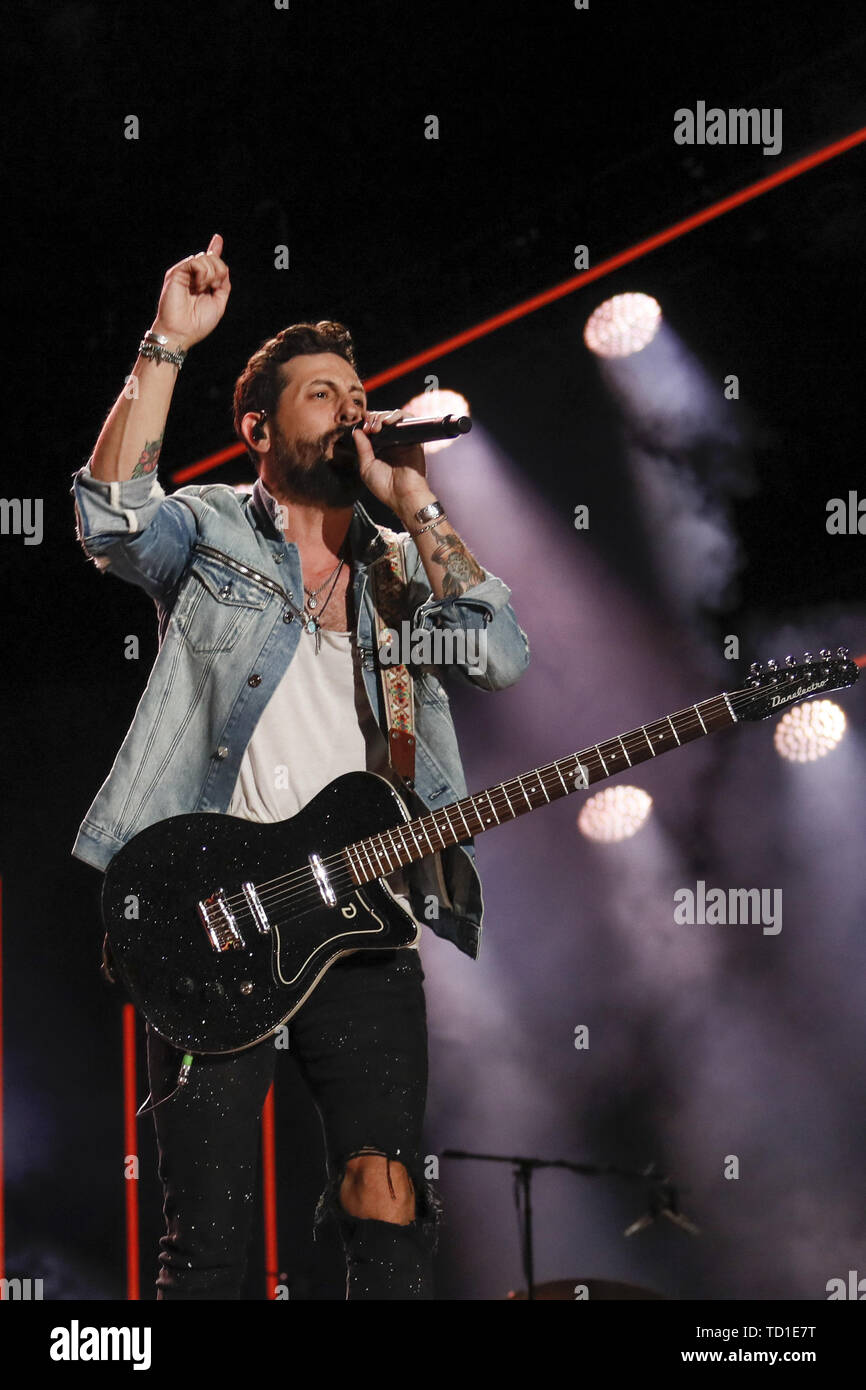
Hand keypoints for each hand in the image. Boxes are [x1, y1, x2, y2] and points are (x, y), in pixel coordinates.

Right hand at [150, 233, 230, 348]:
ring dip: (212, 273)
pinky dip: (203, 273)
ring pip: (205, 257)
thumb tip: (224, 268)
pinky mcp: (176, 272)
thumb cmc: (198, 323)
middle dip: (220, 270)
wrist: (182, 332)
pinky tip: (199, 285)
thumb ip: (223, 285)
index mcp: (202, 283)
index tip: (218, 238)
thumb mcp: (218, 303)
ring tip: (203, 289)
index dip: (214, 249)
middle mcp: (192, 276)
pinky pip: (195, 261)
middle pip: (212, 258)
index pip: (208, 262)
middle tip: (214, 286)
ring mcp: (184, 273)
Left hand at [352, 410, 435, 520]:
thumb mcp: (366, 467)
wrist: (403, 496)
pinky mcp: (414, 439)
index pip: (373, 428)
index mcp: (381, 449)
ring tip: (377, 426)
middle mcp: (393, 443)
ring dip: (383, 416)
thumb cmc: (385, 487)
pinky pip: (408, 420)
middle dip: (373, 419)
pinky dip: (397, 415)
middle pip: (382, 420)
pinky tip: (387, 422)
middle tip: (369, 428)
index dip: (366, 424)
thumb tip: (357, 431)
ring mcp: (403, 440)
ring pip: (394, 417)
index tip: (361, 428)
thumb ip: (362, 448)